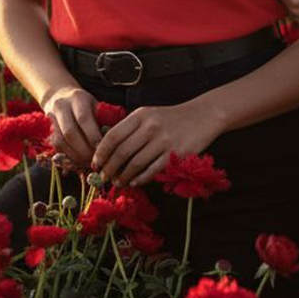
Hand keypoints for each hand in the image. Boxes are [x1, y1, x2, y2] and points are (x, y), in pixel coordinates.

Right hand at [42, 85, 102, 166]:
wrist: (61, 96)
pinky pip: (56, 146)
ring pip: (60, 141)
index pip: (84, 118)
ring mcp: (51, 117)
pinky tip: (78, 163)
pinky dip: (67, 157)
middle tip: (95, 161)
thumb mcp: (97, 105)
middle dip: (83, 150)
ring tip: (87, 164)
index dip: (92, 135)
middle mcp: (61, 106)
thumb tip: (113, 142)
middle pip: (70, 132)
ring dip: (75, 156)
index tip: (101, 148)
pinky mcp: (47, 129)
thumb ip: (104, 120)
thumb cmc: (87, 104)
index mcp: (78, 98)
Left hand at [92, 99, 220, 187]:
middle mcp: (151, 127)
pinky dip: (140, 178)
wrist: (203, 116)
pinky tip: (134, 182)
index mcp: (141, 116)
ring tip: (118, 182)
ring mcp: (164, 140)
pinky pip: (153, 170)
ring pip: (136, 163)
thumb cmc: (172, 118)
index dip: (101, 152)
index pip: (113, 136)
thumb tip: (107, 151)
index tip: (95, 163)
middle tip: (103, 177)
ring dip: (123, 176)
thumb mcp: (149, 115)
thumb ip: (130, 129)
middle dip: (109, 168)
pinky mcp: (176, 153)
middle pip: (122, 152)